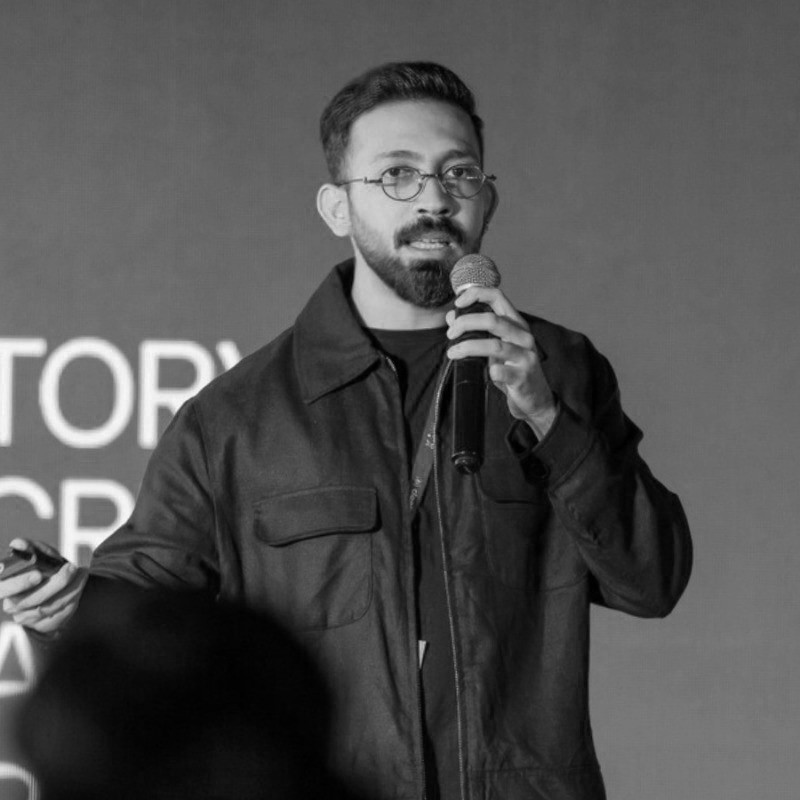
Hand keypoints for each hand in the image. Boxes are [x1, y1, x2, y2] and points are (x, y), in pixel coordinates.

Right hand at [0, 539, 86, 633]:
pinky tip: (80, 585)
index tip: (38, 574)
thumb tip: (18, 543)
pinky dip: (74, 598)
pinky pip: (61, 614)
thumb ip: (30, 548)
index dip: (19, 583)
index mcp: (5, 587)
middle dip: (56, 583)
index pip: (4, 589)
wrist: (56, 586)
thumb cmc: (43, 567)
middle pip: (32, 600)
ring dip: (71, 588)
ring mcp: (27, 618)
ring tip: (83, 571)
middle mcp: (12, 605)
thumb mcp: (39, 555)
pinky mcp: (43, 625)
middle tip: (71, 567)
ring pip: (50, 606)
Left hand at [446, 286, 557, 438]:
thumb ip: (476, 329)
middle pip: (492, 320)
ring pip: (494, 345)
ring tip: (452, 353)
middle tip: (450, 334)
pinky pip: (502, 371)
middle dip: (465, 323)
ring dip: (468, 347)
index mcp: (516, 324)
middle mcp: (524, 337)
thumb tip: (452, 316)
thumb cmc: (512, 368)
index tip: (458, 303)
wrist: (534, 399)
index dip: (476, 294)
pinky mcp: (523, 378)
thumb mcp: (495, 346)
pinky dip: (491, 371)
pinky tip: (485, 372)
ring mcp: (525, 357)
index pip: (497, 297)